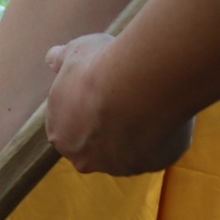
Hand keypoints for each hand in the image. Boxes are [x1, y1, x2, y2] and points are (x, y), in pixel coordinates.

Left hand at [45, 33, 192, 175]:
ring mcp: (118, 165)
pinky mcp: (150, 165)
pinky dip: (165, 135)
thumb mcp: (76, 54)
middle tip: (131, 100)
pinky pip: (159, 151)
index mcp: (60, 135)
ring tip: (152, 104)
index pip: (74, 126)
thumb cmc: (101, 69)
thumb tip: (52, 56)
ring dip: (139, 132)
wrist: (136, 88)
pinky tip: (168, 115)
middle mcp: (84, 158)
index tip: (108, 91)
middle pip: (99, 144)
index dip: (92, 108)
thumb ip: (62, 60)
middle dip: (113, 126)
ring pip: (130, 150)